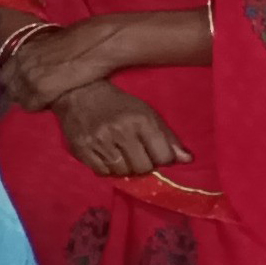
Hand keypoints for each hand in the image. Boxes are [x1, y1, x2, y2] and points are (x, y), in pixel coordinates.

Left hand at [0, 19, 120, 111]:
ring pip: (17, 97)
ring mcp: (30, 76)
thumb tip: (42, 64)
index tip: (22, 88)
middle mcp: (22, 62)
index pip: (5, 73)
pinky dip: (37, 107)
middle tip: (31, 98)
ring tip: (41, 103)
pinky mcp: (42, 88)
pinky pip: (30, 105)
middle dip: (17, 94)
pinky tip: (49, 106)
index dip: (14, 83)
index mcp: (24, 50)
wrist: (99, 40)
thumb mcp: (54, 44)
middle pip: (7, 87)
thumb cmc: (83, 39)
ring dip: (27, 101)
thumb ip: (42, 55)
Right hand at [53, 80, 187, 177]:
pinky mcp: (81, 149)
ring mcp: (99, 141)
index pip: (163, 157)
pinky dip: (107, 168)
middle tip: (137, 154)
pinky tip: (106, 156)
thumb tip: (188, 160)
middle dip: (143, 164)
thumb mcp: (146, 113)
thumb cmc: (117, 103)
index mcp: (141, 120)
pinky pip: (102, 172)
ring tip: (121, 154)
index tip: (156, 152)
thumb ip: (167, 137)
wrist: (78, 92)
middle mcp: (120, 131)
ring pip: (122, 172)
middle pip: (143, 168)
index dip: (163, 158)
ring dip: (124, 167)